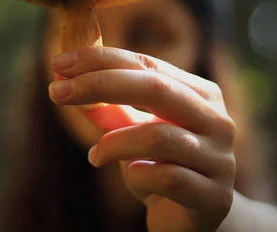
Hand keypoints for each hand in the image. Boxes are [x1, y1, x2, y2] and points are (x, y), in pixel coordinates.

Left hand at [49, 47, 235, 231]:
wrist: (192, 223)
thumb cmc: (159, 169)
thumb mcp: (131, 134)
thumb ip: (109, 108)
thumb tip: (65, 79)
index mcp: (200, 94)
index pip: (147, 64)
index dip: (101, 60)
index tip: (59, 62)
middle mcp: (216, 120)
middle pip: (156, 87)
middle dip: (100, 84)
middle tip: (57, 92)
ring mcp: (220, 159)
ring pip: (158, 136)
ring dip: (114, 142)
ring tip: (95, 155)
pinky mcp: (214, 197)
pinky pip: (169, 178)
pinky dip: (139, 174)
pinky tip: (131, 176)